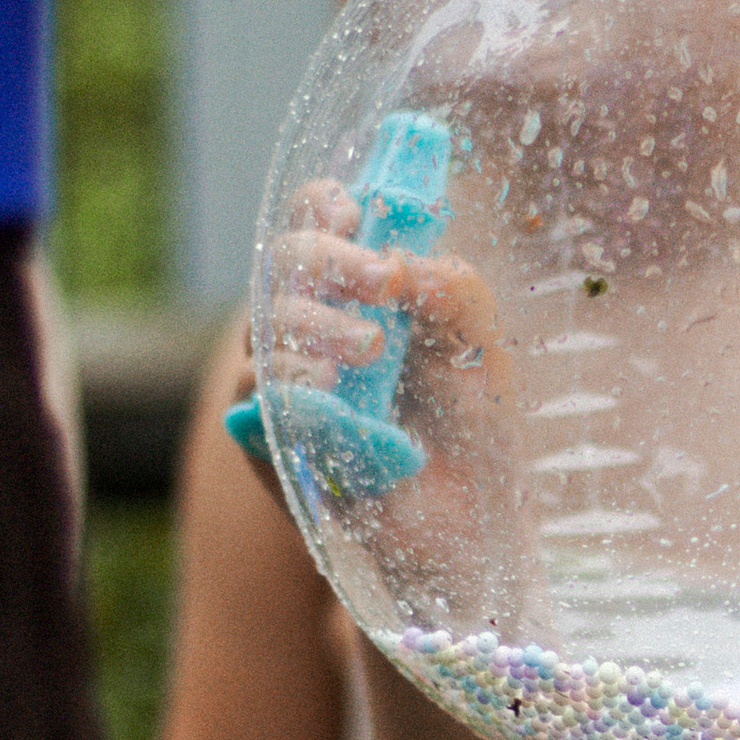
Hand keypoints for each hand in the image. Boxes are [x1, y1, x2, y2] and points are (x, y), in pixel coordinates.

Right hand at [255, 191, 534, 614]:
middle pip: (279, 264)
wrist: (473, 534)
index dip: (322, 206)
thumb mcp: (482, 348)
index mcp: (360, 296)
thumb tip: (397, 262)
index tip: (354, 212)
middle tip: (377, 282)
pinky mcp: (268, 445)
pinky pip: (257, 399)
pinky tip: (333, 396)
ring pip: (263, 330)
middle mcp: (313, 332)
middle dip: (323, 260)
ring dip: (313, 325)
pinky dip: (293, 387)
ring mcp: (284, 387)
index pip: (318, 223)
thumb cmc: (476, 435)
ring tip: (369, 349)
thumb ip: (452, 289)